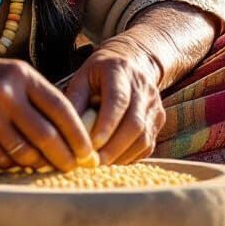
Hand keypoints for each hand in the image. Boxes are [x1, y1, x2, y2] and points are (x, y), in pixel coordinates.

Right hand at [0, 47, 94, 171]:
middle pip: (47, 137)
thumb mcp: (15, 74)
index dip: (79, 135)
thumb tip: (73, 136)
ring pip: (26, 154)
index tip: (88, 151)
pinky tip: (20, 161)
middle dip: (65, 157)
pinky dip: (16, 165)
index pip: (61, 109)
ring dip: (40, 164)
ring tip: (47, 165)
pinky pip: (4, 160)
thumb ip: (41, 98)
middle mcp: (5, 95)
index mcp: (22, 76)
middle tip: (73, 167)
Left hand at [61, 35, 165, 163]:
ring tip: (100, 163)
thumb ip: (74, 101)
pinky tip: (112, 159)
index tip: (92, 144)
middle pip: (135, 123)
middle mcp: (143, 88)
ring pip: (144, 138)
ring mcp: (154, 105)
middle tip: (93, 162)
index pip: (118, 100)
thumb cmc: (100, 73)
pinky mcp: (159, 120)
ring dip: (121, 155)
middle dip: (113, 148)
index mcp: (120, 72)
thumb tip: (65, 132)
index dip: (107, 124)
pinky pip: (147, 146)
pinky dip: (129, 157)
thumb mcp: (82, 77)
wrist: (132, 62)